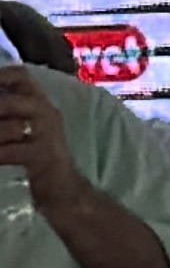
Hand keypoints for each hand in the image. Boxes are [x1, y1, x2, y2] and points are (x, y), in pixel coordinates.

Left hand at [0, 66, 81, 220]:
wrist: (65, 191)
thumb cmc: (40, 160)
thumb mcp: (28, 132)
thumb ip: (11, 118)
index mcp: (42, 104)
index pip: (21, 77)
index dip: (1, 76)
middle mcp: (46, 113)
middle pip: (10, 102)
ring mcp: (46, 134)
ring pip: (8, 128)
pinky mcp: (42, 156)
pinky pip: (10, 152)